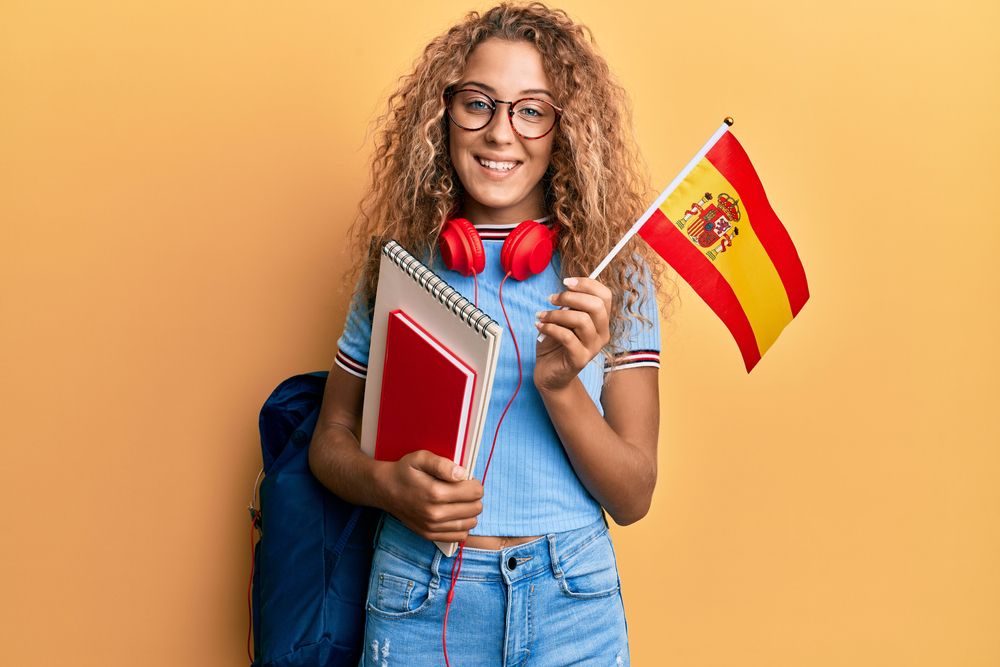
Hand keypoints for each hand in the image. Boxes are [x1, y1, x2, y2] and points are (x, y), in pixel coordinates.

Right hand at [378, 450, 483, 542]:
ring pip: (470, 523)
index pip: (475, 492)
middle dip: (474, 497)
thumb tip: (462, 474)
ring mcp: (432, 527)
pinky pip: (460, 536)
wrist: (385, 490)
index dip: (474, 483)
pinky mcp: (430, 535)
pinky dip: (462, 525)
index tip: (466, 480)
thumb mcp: (421, 458)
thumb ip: (443, 464)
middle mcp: (435, 513)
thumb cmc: (405, 472)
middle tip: (463, 489)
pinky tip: (455, 514)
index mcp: (435, 493)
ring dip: (470, 511)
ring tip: (459, 501)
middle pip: (475, 508)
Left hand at [534, 277, 611, 392]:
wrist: (549, 373)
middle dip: (571, 297)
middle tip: (551, 299)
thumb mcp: (563, 319)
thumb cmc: (556, 344)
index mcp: (601, 321)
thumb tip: (566, 291)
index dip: (587, 284)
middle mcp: (602, 334)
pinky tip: (539, 326)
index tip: (566, 282)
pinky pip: (567, 337)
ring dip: (557, 313)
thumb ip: (569, 306)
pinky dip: (550, 327)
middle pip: (597, 306)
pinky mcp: (580, 359)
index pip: (605, 296)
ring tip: (541, 315)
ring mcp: (593, 348)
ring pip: (581, 320)